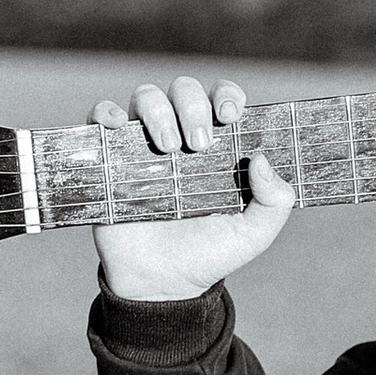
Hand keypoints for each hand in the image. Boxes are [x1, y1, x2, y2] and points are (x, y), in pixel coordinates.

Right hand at [93, 75, 295, 302]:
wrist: (162, 284)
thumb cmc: (208, 254)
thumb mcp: (253, 234)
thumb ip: (275, 202)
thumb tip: (262, 157)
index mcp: (217, 146)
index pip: (222, 99)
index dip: (226, 95)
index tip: (229, 116)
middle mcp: (180, 136)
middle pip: (184, 90)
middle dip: (192, 106)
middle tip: (199, 145)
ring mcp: (143, 144)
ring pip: (145, 97)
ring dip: (157, 111)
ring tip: (167, 150)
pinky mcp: (110, 158)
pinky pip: (100, 117)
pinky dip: (105, 112)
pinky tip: (117, 127)